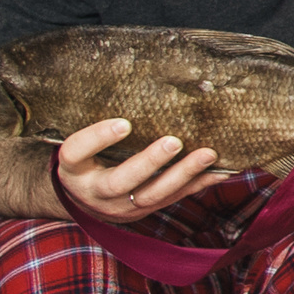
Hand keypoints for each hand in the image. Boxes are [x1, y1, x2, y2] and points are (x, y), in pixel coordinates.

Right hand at [53, 118, 221, 221]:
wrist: (87, 200)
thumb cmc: (87, 158)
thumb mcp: (80, 144)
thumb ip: (96, 126)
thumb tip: (136, 83)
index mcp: (72, 169)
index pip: (75, 153)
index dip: (97, 138)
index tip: (123, 122)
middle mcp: (95, 192)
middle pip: (120, 181)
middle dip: (149, 162)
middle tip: (174, 142)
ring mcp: (122, 206)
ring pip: (153, 195)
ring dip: (183, 174)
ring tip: (207, 154)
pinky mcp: (146, 210)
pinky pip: (175, 198)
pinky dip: (199, 183)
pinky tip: (221, 170)